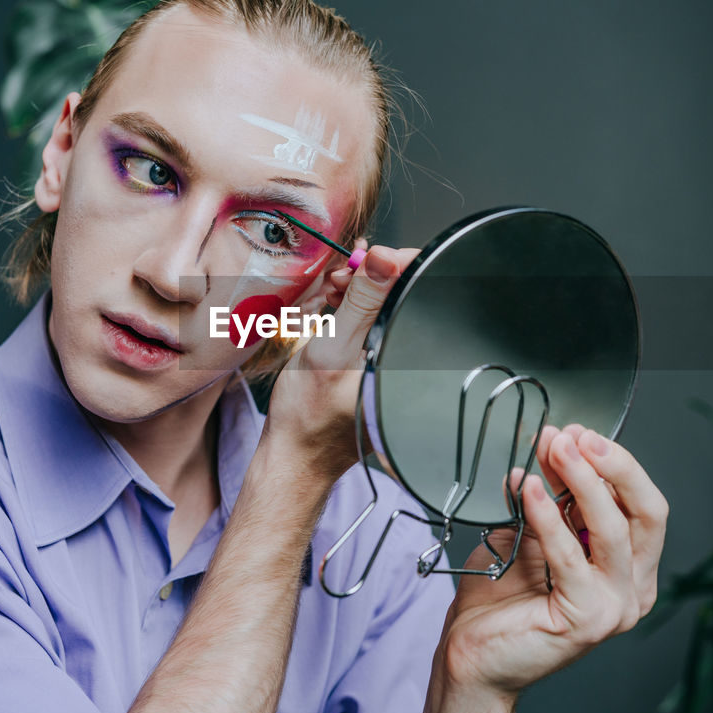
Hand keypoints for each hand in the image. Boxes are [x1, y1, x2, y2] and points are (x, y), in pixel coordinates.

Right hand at [259, 241, 417, 483]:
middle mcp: (407, 360)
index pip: (418, 290)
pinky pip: (374, 323)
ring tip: (332, 293)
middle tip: (339, 277)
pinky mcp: (377, 365)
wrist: (294, 455)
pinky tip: (336, 306)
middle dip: (370, 275)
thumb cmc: (308, 415)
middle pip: (401, 295)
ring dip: (359, 290)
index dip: (394, 264)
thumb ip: (361, 303)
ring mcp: (392, 362)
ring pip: (385, 306)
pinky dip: (355, 308)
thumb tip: (386, 258)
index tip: (366, 256)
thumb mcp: (330, 349)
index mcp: (406, 357)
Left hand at [438, 424, 667, 695]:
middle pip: (646, 512)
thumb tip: (551, 448)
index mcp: (628, 566)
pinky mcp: (588, 619)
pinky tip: (528, 490)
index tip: (577, 432)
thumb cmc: (500, 601)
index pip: (640, 503)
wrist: (472, 654)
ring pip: (615, 530)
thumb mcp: (529, 532)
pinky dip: (549, 517)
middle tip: (576, 437)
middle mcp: (633, 588)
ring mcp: (615, 607)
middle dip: (614, 465)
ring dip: (582, 482)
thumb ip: (548, 497)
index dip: (612, 462)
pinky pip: (572, 557)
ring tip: (553, 451)